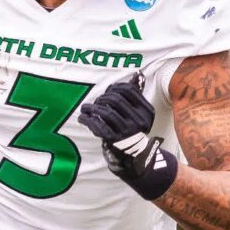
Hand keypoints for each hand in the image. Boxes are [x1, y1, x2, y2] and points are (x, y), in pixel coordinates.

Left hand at [78, 72, 177, 199]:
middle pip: (116, 100)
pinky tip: (83, 117)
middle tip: (97, 100)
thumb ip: (137, 93)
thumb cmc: (134, 128)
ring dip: (93, 107)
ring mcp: (126, 132)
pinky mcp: (114, 140)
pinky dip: (87, 120)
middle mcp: (138, 121)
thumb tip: (137, 74)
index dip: (115, 87)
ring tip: (86, 107)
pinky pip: (97, 126)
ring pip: (105, 112)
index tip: (108, 91)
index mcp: (146, 112)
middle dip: (103, 97)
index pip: (128, 91)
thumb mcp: (141, 112)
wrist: (134, 155)